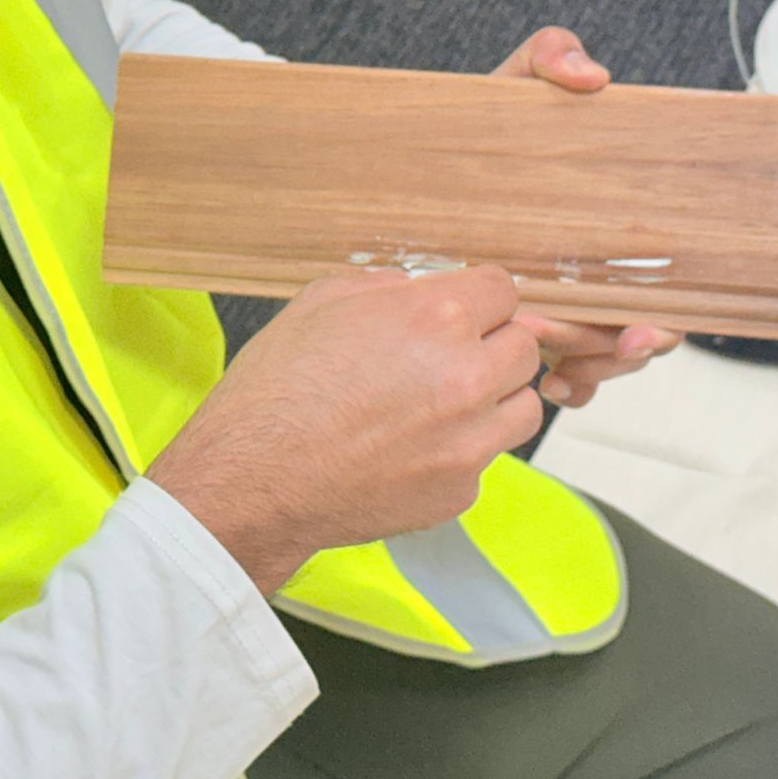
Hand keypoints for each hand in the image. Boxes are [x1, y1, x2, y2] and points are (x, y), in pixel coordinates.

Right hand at [147, 265, 544, 595]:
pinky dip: (463, 449)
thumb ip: (387, 288)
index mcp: (436, 318)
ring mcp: (470, 440)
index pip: (504, 290)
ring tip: (442, 402)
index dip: (477, 298)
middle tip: (446, 357)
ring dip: (495, 397)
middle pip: (523, 345)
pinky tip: (414, 447)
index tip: (460, 311)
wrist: (252, 481)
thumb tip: (417, 290)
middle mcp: (467, 377)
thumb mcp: (320, 302)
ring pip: (524, 405)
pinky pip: (488, 457)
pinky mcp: (461, 490)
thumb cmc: (277, 391)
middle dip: (490, 344)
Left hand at [492, 27, 680, 402]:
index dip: (661, 317)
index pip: (662, 283)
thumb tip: (588, 73)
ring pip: (606, 358)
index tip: (641, 328)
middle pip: (638, 333)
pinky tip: (551, 379)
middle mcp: (600, 268)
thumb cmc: (484, 130)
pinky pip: (574, 375)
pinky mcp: (536, 323)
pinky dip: (571, 385)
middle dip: (615, 350)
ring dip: (589, 366)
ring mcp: (571, 299)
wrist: (426, 161)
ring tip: (549, 357)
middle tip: (572, 339)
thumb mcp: (515, 87)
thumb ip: (549, 58)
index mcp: (611, 223)